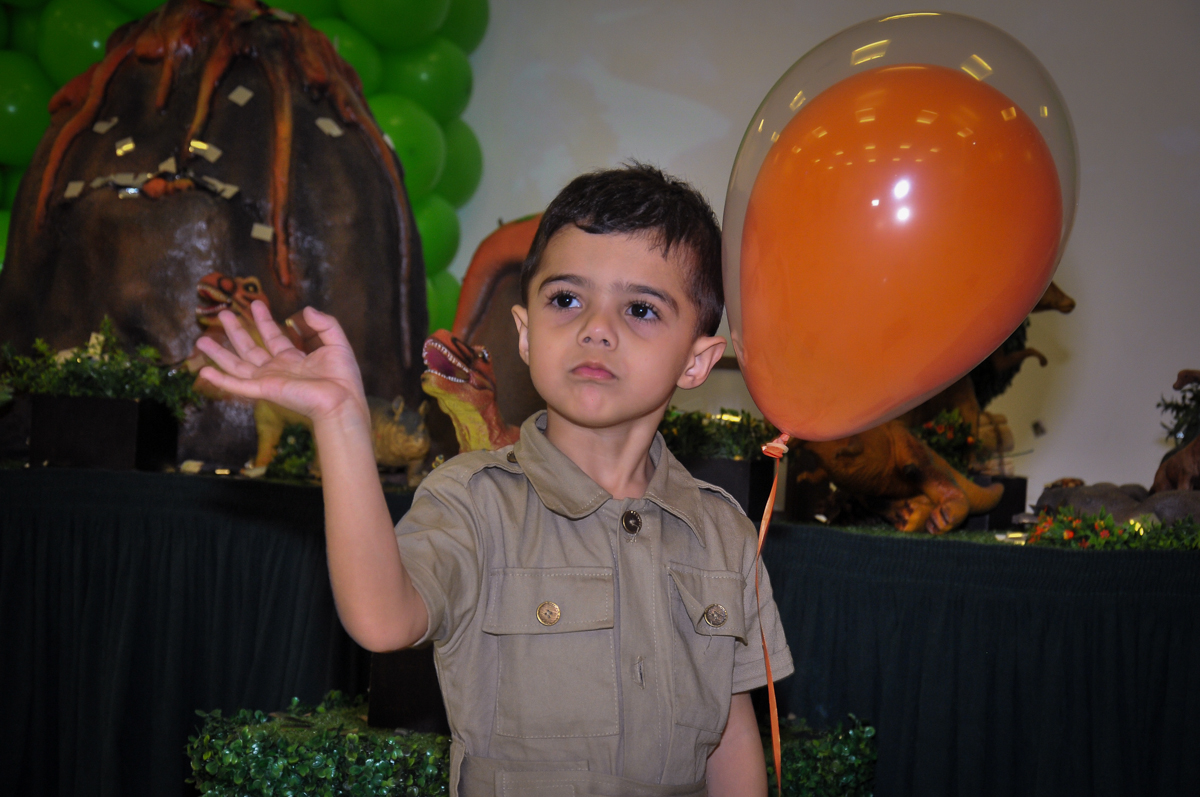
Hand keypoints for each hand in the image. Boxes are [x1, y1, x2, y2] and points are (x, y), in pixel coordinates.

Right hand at [196, 301, 367, 424]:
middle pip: (250, 349)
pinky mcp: (264, 390)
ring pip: (237, 365)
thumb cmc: (343, 378)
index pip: (273, 337)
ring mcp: (268, 380)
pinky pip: (237, 384)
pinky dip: (220, 379)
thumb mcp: (337, 343)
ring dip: (219, 353)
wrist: (342, 401)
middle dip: (236, 331)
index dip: (263, 320)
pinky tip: (203, 372)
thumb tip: (306, 309)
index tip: (254, 304)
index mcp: (294, 359)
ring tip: (201, 339)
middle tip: (223, 313)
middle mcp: (277, 369)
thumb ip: (324, 323)